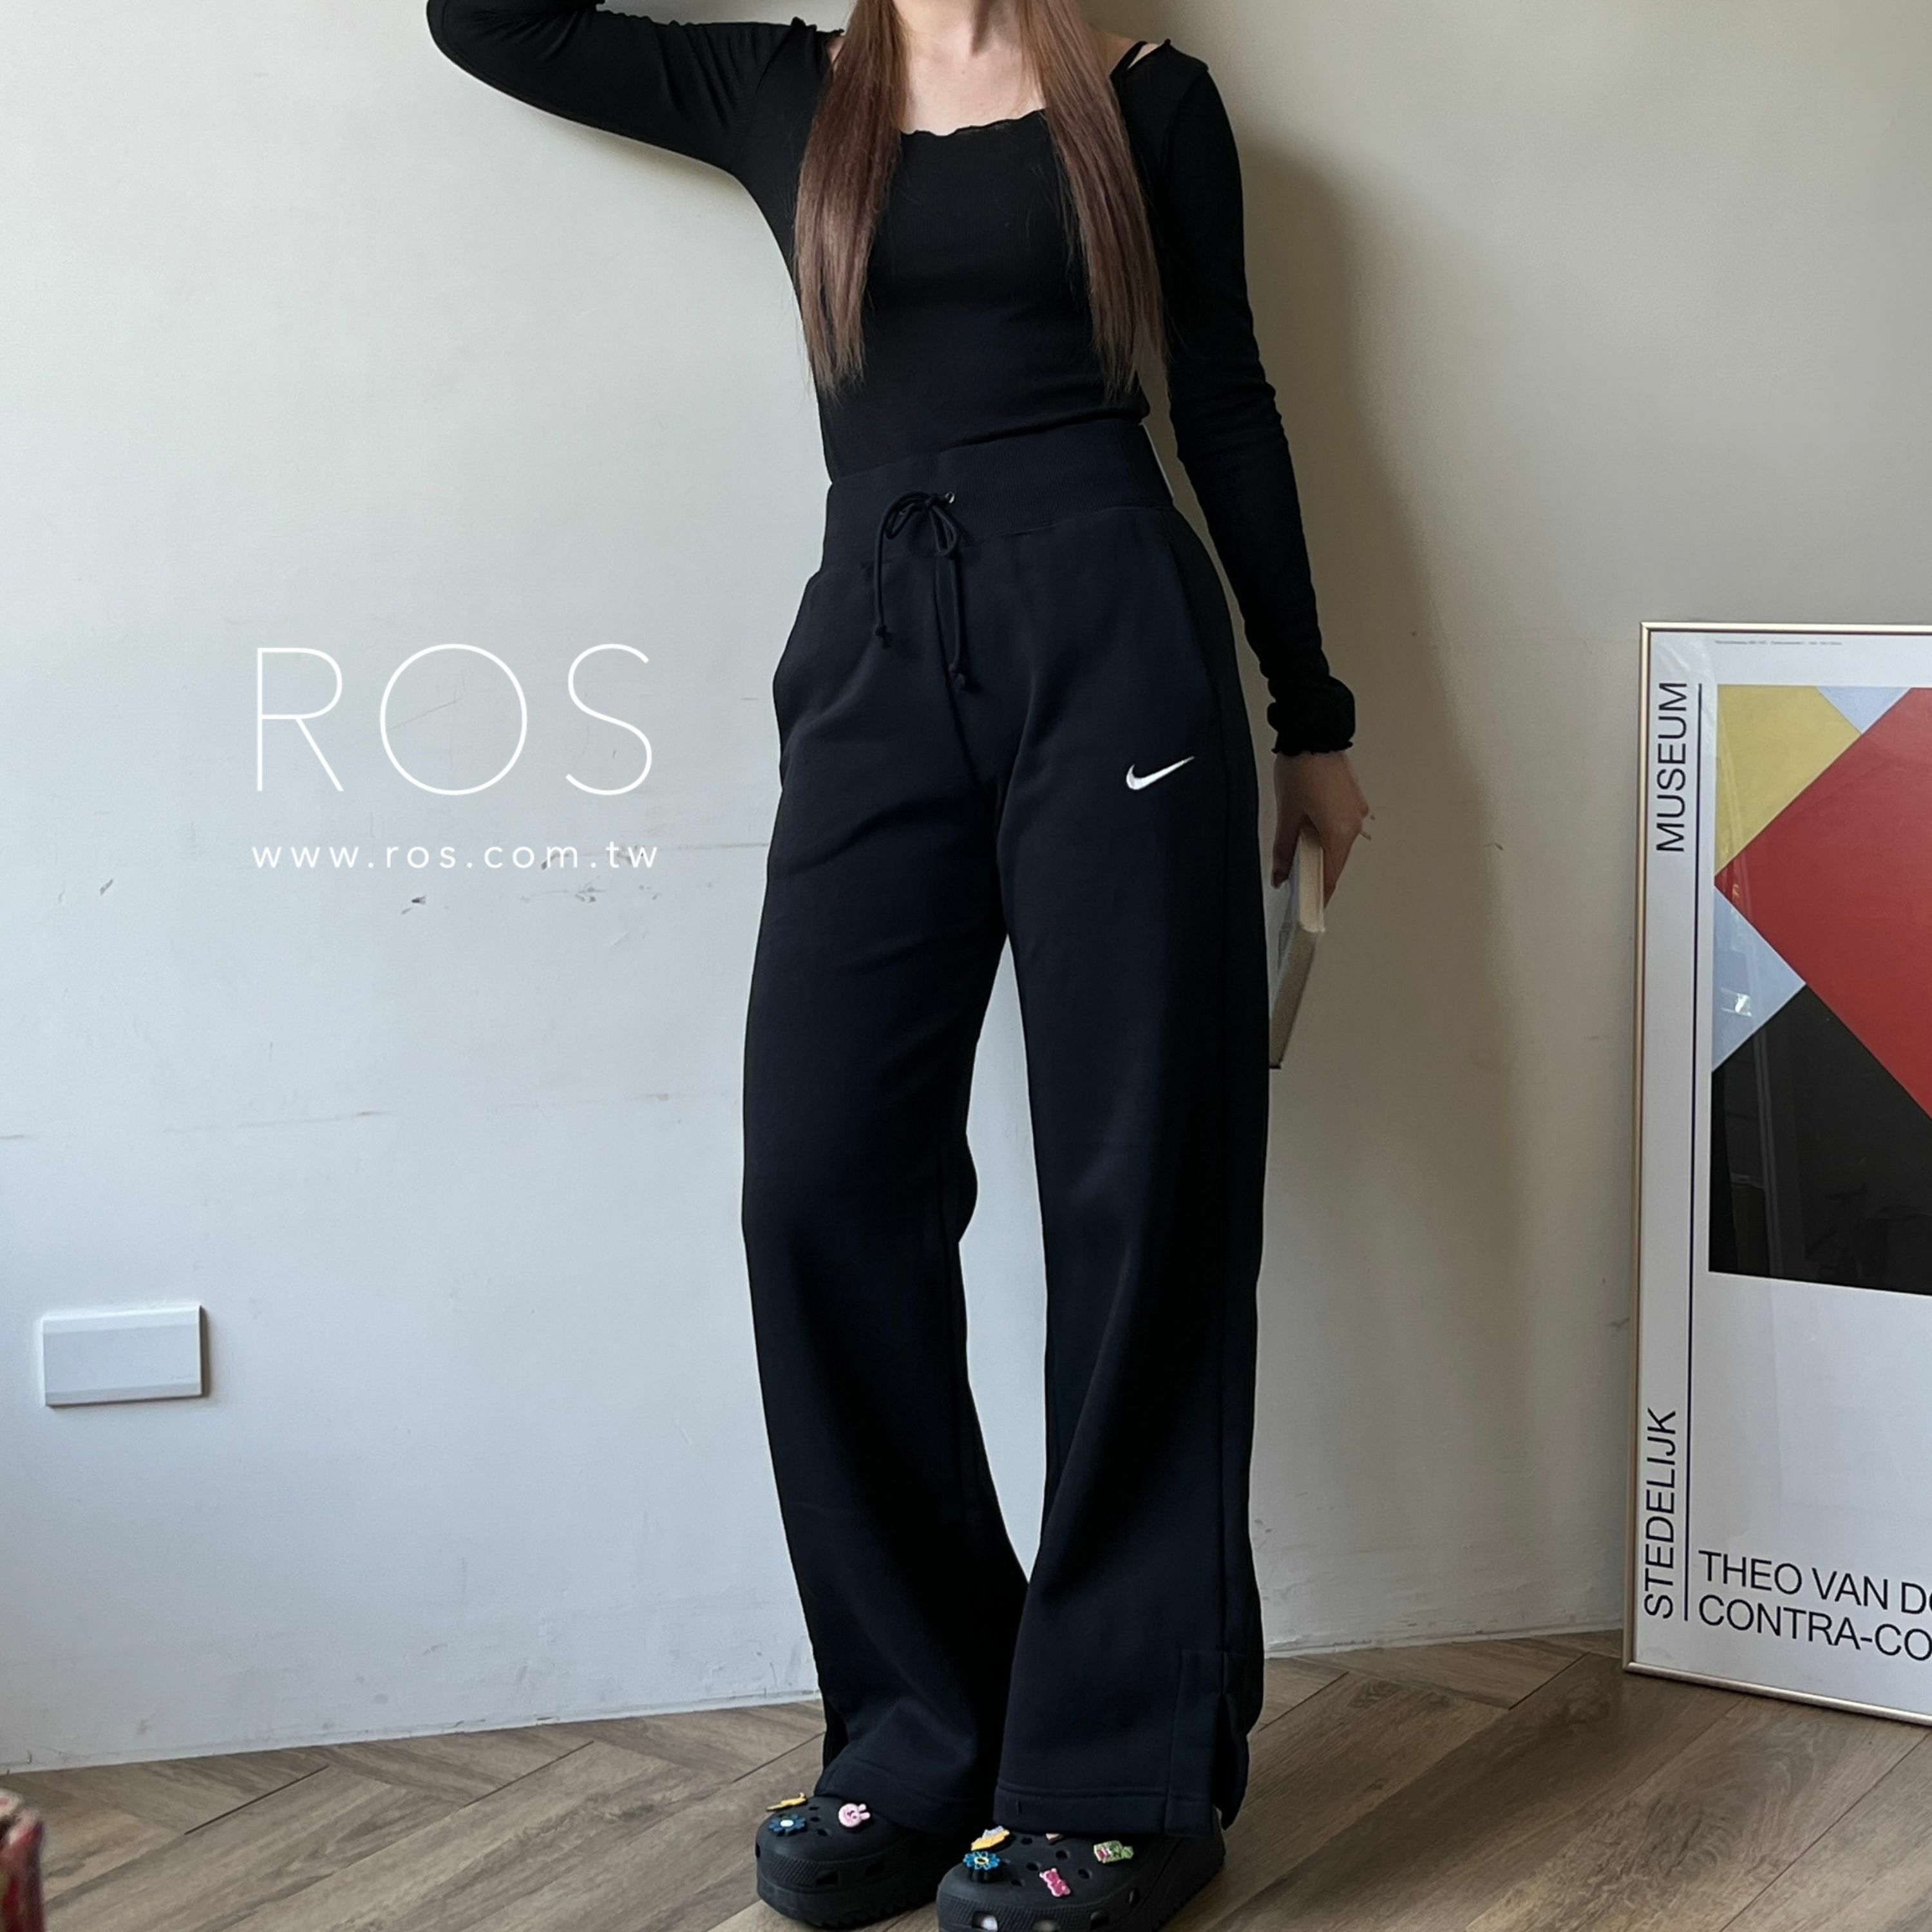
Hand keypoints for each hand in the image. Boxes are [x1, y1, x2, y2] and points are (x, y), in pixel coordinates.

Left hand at [1272, 751, 1368, 895]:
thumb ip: (1283, 848)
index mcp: (1339, 833)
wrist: (1314, 732)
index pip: (1330, 876)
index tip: (1308, 907)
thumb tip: (1280, 873)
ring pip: (1338, 843)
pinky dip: (1325, 833)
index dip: (1318, 894)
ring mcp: (1355, 811)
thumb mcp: (1286, 814)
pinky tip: (1307, 827)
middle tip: (1293, 876)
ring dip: (1319, 849)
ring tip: (1296, 846)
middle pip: (1335, 860)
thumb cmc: (1301, 768)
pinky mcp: (1352, 799)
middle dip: (1315, 870)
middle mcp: (1353, 825)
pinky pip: (1340, 826)